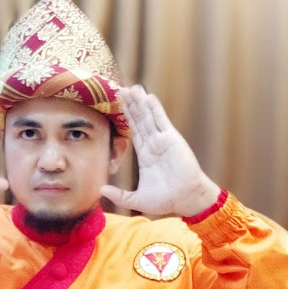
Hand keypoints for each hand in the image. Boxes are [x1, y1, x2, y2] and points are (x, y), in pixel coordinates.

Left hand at [101, 86, 219, 216]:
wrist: (186, 198)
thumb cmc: (166, 200)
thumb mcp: (137, 200)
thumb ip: (120, 195)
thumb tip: (101, 190)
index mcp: (146, 157)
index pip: (134, 133)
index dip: (127, 119)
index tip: (119, 107)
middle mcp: (154, 146)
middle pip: (140, 121)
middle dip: (131, 105)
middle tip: (121, 89)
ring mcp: (163, 141)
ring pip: (148, 117)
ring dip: (140, 103)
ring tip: (132, 88)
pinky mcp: (172, 139)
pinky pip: (161, 121)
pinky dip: (155, 108)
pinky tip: (148, 97)